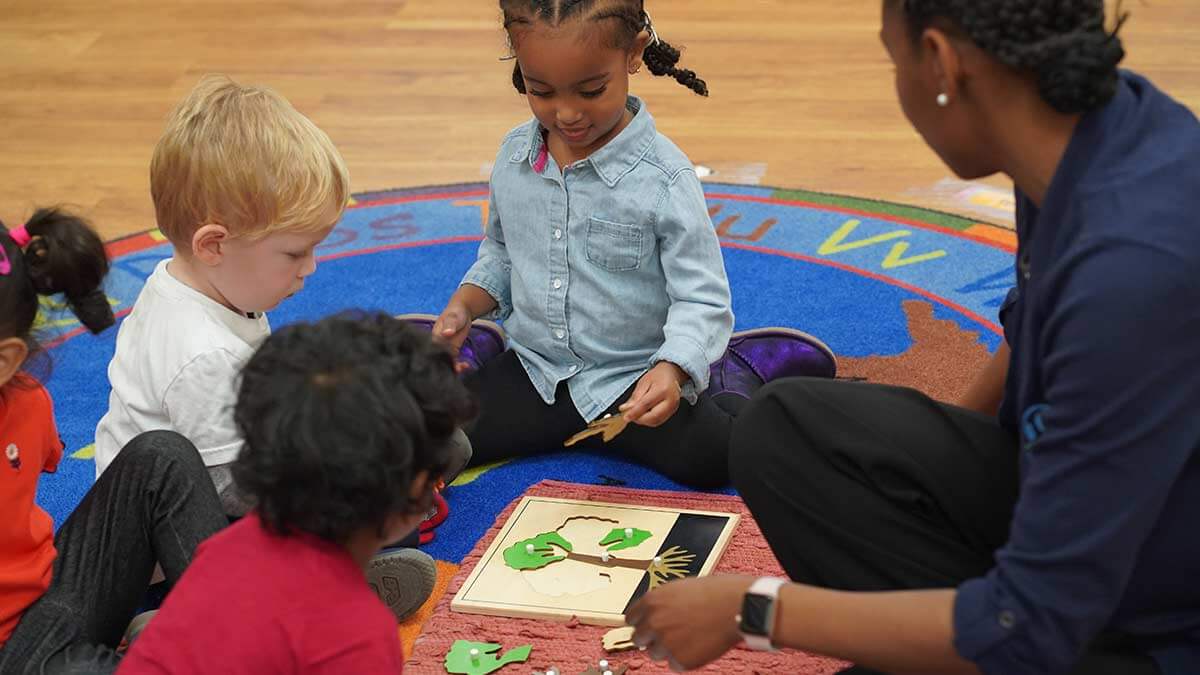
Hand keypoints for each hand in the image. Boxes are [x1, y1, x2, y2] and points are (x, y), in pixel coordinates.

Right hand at [432, 302, 472, 369]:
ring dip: (453, 367)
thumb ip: (450, 325)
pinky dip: (459, 365)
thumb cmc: (455, 312)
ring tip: (462, 368)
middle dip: (445, 366)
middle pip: (439, 358)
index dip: (437, 358)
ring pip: (447, 361)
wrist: (463, 312)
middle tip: (456, 369)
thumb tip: (447, 333)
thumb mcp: (453, 317)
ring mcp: (446, 348)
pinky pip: (455, 360)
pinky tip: (465, 366)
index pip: (432, 349)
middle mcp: (438, 344)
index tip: (444, 363)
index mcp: (434, 336)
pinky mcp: (453, 350)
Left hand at [619, 362, 688, 426]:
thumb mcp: (643, 382)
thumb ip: (635, 397)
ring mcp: (673, 408)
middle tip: (630, 416)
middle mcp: (671, 401)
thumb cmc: (658, 376)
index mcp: (662, 390)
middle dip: (639, 419)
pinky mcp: (672, 412)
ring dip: (643, 421)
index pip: (646, 405)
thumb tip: (626, 409)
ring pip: (656, 421)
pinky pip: (659, 421)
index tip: (625, 417)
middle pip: (653, 417)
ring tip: (636, 414)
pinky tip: (644, 415)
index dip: (634, 412)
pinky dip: (649, 420)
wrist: (671, 374)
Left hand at [625, 575, 753, 670]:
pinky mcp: (680, 660)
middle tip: (668, 635)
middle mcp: (654, 622)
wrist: (736, 606)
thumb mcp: (680, 587)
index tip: (645, 626)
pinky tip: (698, 646)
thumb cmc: (714, 593)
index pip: (630, 618)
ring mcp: (666, 643)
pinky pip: (674, 665)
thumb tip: (653, 613)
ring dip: (668, 649)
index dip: (640, 622)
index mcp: (652, 601)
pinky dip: (685, 659)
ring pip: (655, 654)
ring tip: (689, 638)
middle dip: (651, 638)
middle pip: (638, 638)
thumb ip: (662, 602)